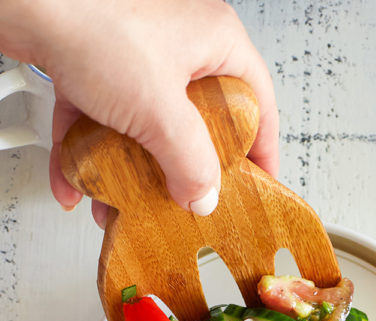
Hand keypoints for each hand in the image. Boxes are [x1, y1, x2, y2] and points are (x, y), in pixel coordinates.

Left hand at [0, 0, 277, 219]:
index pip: (257, 103)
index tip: (258, 187)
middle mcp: (179, 42)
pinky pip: (98, 117)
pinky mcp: (91, 61)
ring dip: (126, 171)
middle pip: (196, 123)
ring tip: (117, 202)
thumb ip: (190, 163)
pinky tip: (73, 182)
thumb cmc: (92, 21)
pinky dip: (85, 152)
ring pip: (143, 125)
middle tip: (182, 200)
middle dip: (179, 170)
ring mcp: (134, 51)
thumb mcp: (159, 110)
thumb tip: (204, 197)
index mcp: (215, 40)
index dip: (260, 150)